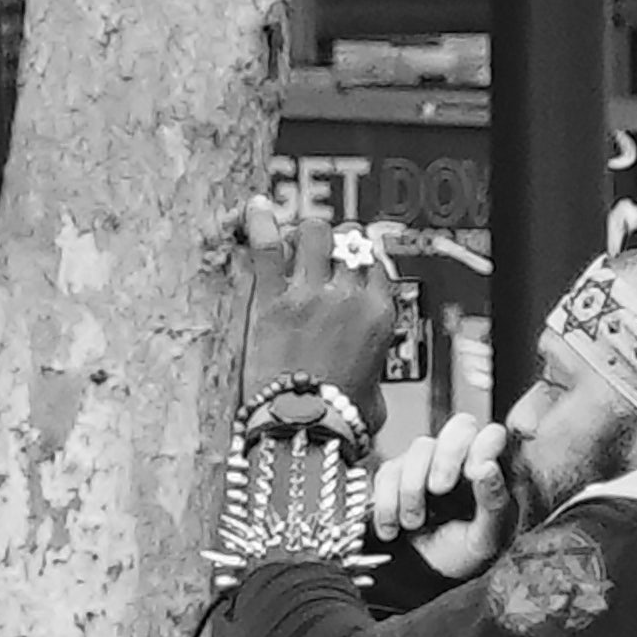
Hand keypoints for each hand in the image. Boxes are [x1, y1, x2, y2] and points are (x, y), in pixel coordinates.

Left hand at [220, 197, 409, 407]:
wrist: (306, 429)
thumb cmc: (340, 419)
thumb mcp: (375, 392)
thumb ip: (372, 371)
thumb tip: (368, 381)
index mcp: (380, 312)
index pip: (374, 261)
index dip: (357, 258)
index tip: (344, 263)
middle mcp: (350, 295)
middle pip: (347, 240)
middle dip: (333, 243)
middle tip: (317, 254)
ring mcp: (311, 293)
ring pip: (313, 232)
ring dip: (303, 234)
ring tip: (292, 244)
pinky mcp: (273, 300)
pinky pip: (268, 247)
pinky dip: (262, 223)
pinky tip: (256, 207)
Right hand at [377, 418, 526, 580]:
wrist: (420, 578)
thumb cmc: (462, 556)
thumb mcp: (486, 538)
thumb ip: (493, 502)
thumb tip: (487, 468)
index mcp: (489, 472)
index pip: (492, 435)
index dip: (484, 445)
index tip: (474, 472)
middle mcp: (461, 460)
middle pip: (459, 426)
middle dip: (447, 457)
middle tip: (440, 489)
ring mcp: (427, 464)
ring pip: (419, 448)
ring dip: (413, 489)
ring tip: (414, 523)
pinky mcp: (394, 476)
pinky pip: (387, 473)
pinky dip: (386, 503)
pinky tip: (393, 528)